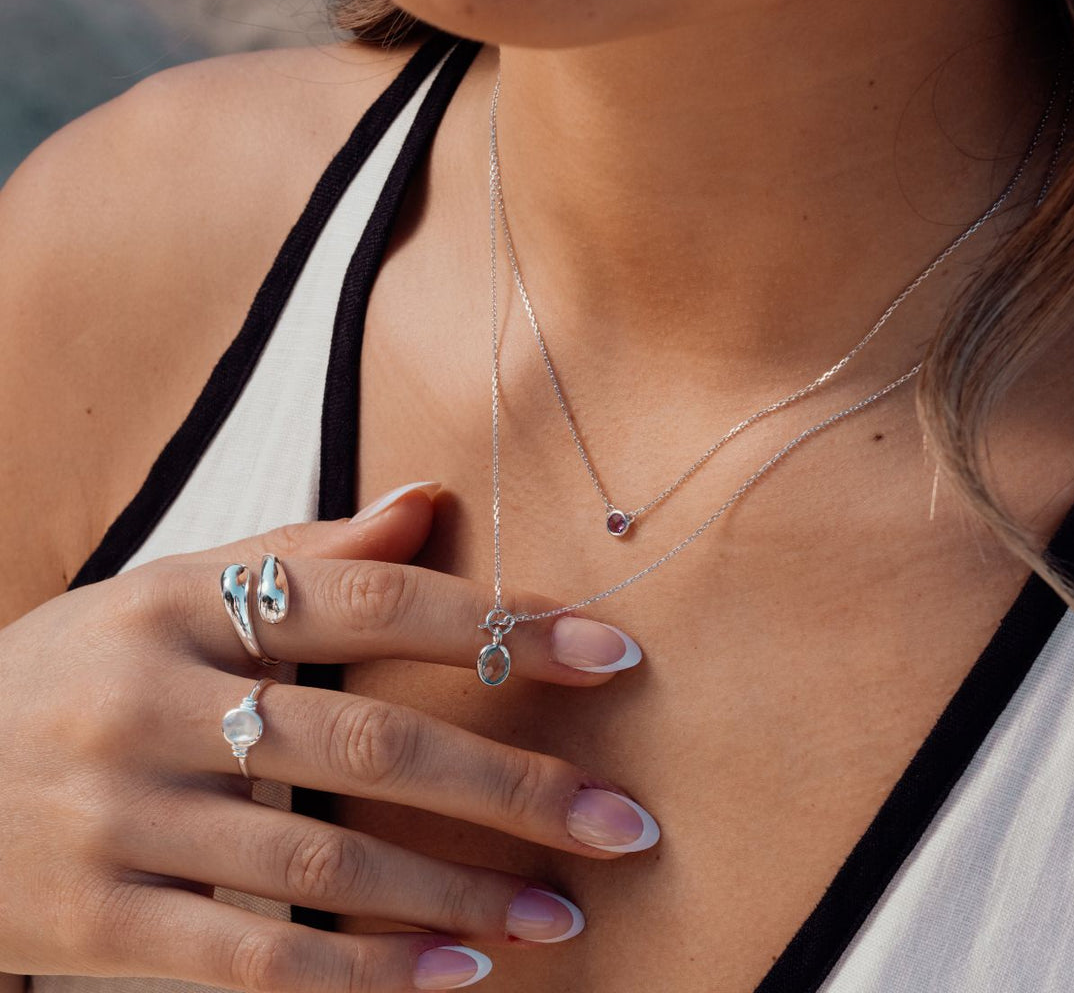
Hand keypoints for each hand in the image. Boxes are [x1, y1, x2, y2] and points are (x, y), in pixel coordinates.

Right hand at [0, 482, 653, 991]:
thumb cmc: (79, 668)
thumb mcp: (168, 588)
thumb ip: (301, 551)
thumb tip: (427, 500)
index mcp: (179, 600)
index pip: (371, 600)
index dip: (498, 624)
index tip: (606, 652)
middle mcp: (149, 700)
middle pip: (367, 743)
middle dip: (511, 786)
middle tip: (622, 819)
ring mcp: (117, 816)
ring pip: (322, 864)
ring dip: (459, 892)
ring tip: (564, 913)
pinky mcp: (95, 921)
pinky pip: (251, 958)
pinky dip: (364, 973)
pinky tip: (457, 974)